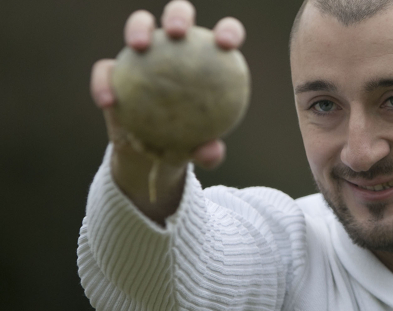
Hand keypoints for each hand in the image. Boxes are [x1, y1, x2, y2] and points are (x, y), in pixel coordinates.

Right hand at [89, 0, 246, 223]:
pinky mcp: (114, 70)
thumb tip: (212, 152)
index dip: (228, 31)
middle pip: (179, 16)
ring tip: (140, 46)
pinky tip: (108, 102)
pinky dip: (104, 82)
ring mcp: (142, 54)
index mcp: (207, 60)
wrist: (149, 153)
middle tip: (178, 33)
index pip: (224, 36)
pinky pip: (105, 70)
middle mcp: (175, 47)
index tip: (226, 45)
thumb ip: (208, 151)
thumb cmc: (183, 143)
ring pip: (140, 25)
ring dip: (139, 28)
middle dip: (179, 15)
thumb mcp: (196, 151)